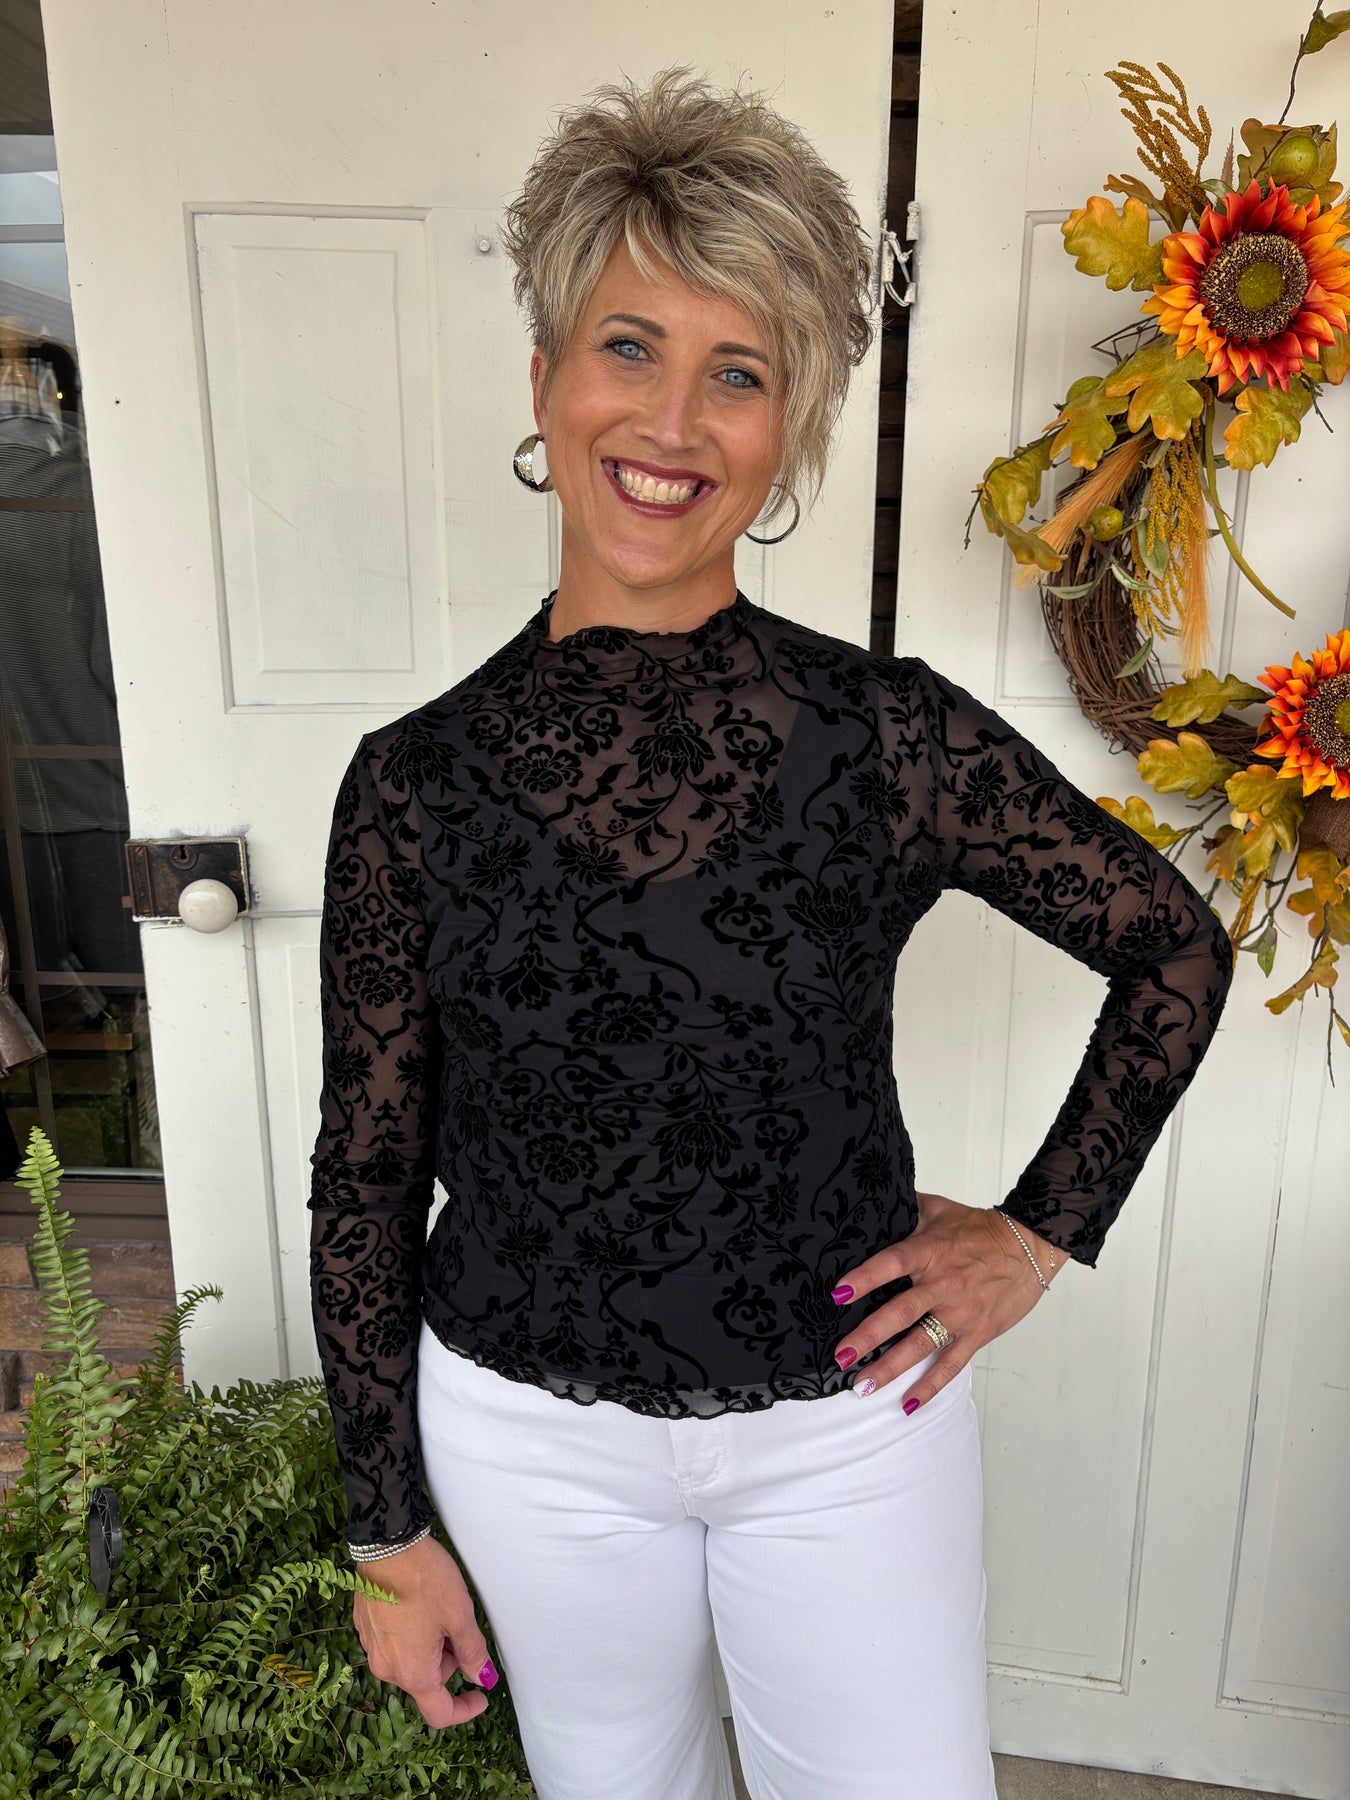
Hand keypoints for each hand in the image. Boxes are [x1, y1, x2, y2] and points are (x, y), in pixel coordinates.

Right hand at [352, 1531, 498, 1728]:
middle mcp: (386, 1668)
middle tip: (458, 1624)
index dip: (465, 1709)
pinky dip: (410, 1634)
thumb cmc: (426, 1579)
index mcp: (413, 1672)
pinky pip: (393, 1644)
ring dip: (429, 1647)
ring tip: (437, 1609)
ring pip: (410, 1661)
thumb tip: (484, 1678)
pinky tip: (416, 1604)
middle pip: (426, 1681)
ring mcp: (371, 1648)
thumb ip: (473, 1653)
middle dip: (448, 1661)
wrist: (386, 1544)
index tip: (481, 1696)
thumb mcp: (460, 1616)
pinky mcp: (364, 1627)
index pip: (440, 1713)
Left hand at [829, 1192, 1065, 1409]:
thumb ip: (906, 1207)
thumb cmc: (982, 1229)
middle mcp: (942, 1284)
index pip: (892, 1263)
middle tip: (841, 1355)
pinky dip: (930, 1386)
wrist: (1029, 1247)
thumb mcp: (939, 1209)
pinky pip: (950, 1364)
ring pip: (920, 1344)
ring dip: (890, 1367)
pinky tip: (908, 1403)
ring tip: (862, 1385)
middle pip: (900, 1313)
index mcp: (930, 1252)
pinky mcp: (976, 1332)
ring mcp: (959, 1312)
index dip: (865, 1278)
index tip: (839, 1294)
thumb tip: (875, 1197)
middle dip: (868, 1337)